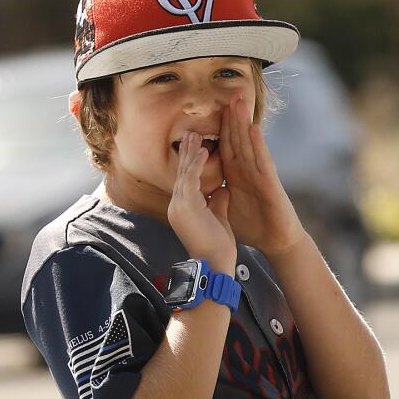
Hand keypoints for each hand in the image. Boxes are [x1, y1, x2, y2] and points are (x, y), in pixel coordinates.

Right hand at [167, 130, 235, 270]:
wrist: (215, 265)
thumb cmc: (217, 248)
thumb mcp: (218, 218)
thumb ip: (218, 202)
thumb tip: (222, 188)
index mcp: (182, 209)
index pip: (185, 181)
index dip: (189, 163)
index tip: (195, 146)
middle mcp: (176, 206)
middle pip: (181, 173)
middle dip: (186, 153)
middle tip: (189, 133)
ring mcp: (179, 206)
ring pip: (184, 173)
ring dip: (189, 153)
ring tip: (195, 134)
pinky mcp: (186, 206)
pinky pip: (191, 179)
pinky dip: (197, 164)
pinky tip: (203, 150)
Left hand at [220, 98, 304, 256]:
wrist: (276, 241)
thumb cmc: (253, 225)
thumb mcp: (228, 206)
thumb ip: (216, 193)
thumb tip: (198, 189)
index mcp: (237, 175)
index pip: (226, 147)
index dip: (220, 128)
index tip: (213, 108)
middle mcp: (249, 171)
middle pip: (239, 139)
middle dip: (233, 117)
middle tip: (230, 93)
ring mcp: (260, 175)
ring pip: (250, 145)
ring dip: (245, 123)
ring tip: (241, 102)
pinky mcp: (270, 184)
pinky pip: (263, 162)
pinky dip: (258, 146)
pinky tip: (254, 130)